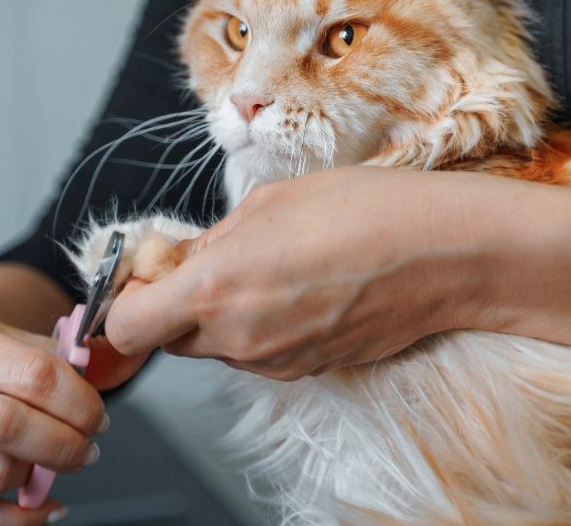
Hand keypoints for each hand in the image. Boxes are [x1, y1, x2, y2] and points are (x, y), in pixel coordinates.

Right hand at [0, 304, 147, 523]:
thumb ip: (42, 355)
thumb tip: (93, 383)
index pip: (30, 374)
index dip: (77, 401)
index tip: (97, 416)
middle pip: (9, 427)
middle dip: (65, 443)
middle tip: (88, 447)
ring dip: (40, 476)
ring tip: (57, 464)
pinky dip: (18, 516)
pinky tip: (41, 504)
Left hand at [103, 166, 484, 379]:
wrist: (442, 254)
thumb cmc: (362, 211)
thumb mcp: (269, 201)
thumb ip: (212, 238)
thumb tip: (183, 258)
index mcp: (217, 289)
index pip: (127, 327)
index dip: (128, 300)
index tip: (147, 275)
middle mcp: (239, 338)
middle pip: (171, 338)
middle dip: (178, 303)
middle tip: (213, 259)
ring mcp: (275, 362)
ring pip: (217, 346)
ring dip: (223, 314)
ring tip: (272, 266)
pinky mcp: (308, 370)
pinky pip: (259, 353)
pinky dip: (261, 326)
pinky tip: (301, 288)